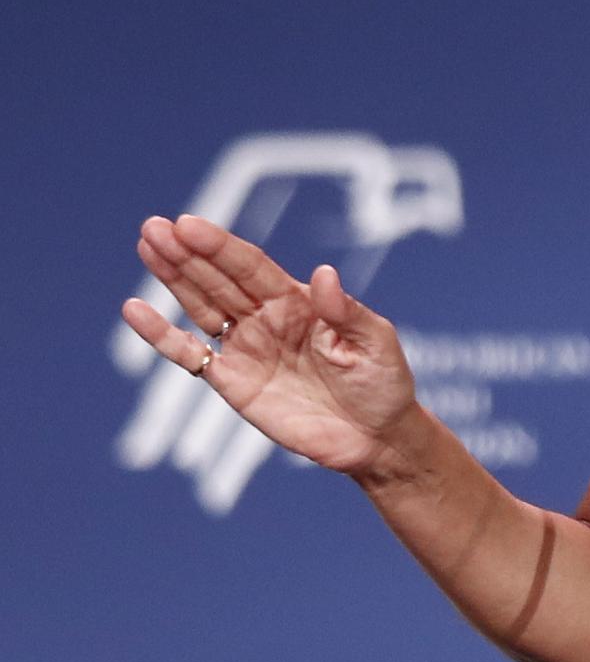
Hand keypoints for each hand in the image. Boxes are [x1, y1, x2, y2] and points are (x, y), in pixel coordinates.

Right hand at [120, 214, 419, 479]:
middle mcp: (268, 318)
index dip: (221, 246)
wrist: (375, 437)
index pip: (253, 267)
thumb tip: (323, 274)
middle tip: (152, 226)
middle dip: (187, 253)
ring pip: (201, 306)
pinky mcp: (233, 382)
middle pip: (220, 279)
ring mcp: (247, 348)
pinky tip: (135, 310)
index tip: (188, 224)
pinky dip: (161, 335)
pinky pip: (190, 355)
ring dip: (172, 278)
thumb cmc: (382, 383)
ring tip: (146, 245)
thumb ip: (346, 311)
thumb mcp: (376, 341)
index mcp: (301, 302)